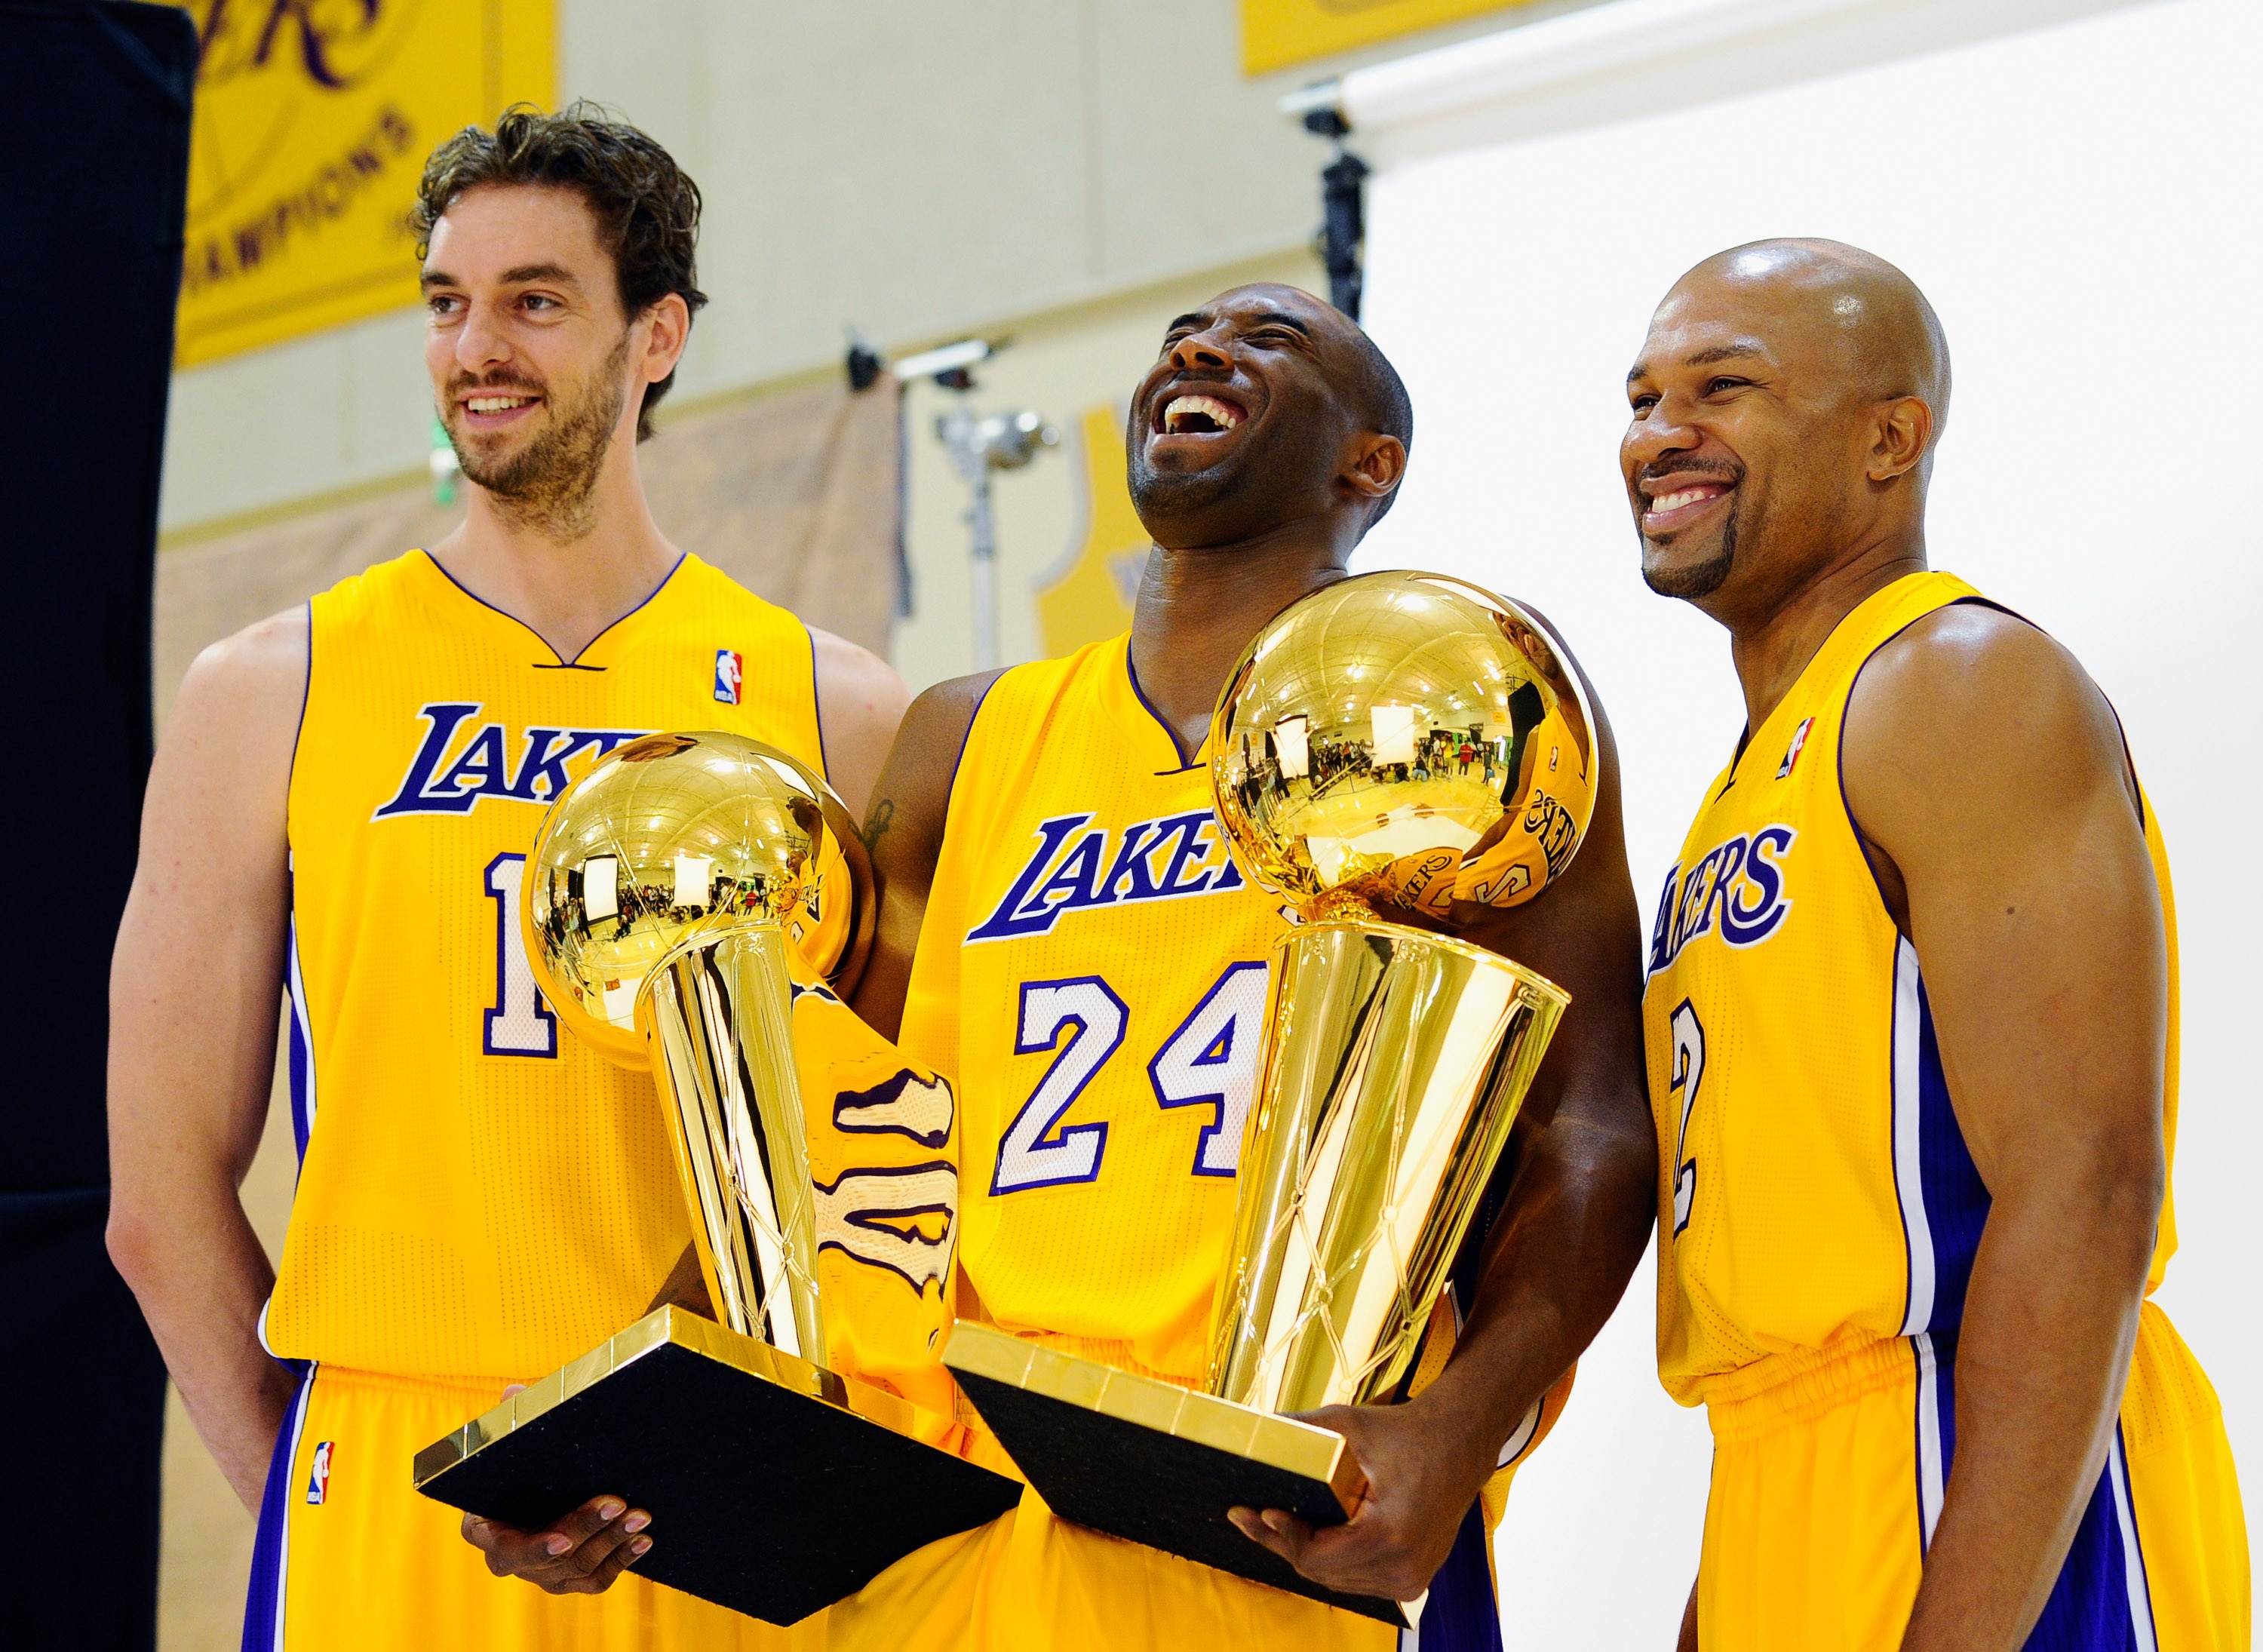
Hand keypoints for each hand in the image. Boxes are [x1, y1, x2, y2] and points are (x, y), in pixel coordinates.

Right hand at [458, 1384, 652, 1593]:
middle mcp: (511, 1558)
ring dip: (613, 1541)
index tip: (563, 1540)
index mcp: (484, 1530)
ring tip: (641, 1516)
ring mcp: (541, 1572)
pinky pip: (597, 1579)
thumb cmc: (516, 1465)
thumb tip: (514, 1392)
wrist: (534, 1489)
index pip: (507, 1549)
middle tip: (618, 1503)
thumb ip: (513, 1420)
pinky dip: (622, 1560)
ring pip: (579, 1566)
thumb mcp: (510, 1443)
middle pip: (552, 1556)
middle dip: (587, 1528)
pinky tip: (643, 1540)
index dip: (535, 1547)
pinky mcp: (569, 1578)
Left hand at [1227, 1399, 1481, 1602]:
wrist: (1460, 1441)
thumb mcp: (1349, 1425)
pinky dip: (1331, 1559)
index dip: (1281, 1536)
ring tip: (1269, 1525)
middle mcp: (1404, 1567)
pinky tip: (1306, 1536)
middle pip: (1321, 1572)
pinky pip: (1357, 1577)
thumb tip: (1253, 1429)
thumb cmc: (1406, 1431)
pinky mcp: (1413, 1579)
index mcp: (1391, 1536)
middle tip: (1245, 1517)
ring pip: (1336, 1580)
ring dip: (1304, 1554)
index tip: (1254, 1511)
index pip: (1317, 1556)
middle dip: (1282, 1543)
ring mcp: (1411, 1579)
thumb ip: (1300, 1430)